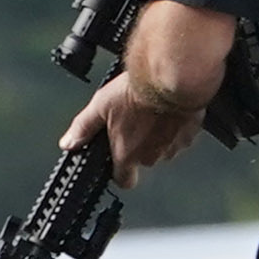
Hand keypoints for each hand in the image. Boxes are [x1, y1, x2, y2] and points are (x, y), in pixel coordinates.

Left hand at [72, 0, 241, 184]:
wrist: (172, 77)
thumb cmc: (137, 92)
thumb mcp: (100, 106)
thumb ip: (83, 128)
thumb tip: (68, 143)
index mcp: (127, 154)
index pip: (124, 180)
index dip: (120, 172)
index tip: (117, 162)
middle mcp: (152, 156)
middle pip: (144, 160)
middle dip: (140, 145)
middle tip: (135, 121)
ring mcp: (173, 146)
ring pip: (164, 147)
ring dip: (159, 135)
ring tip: (152, 112)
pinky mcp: (190, 134)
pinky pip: (181, 135)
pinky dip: (176, 125)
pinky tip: (168, 108)